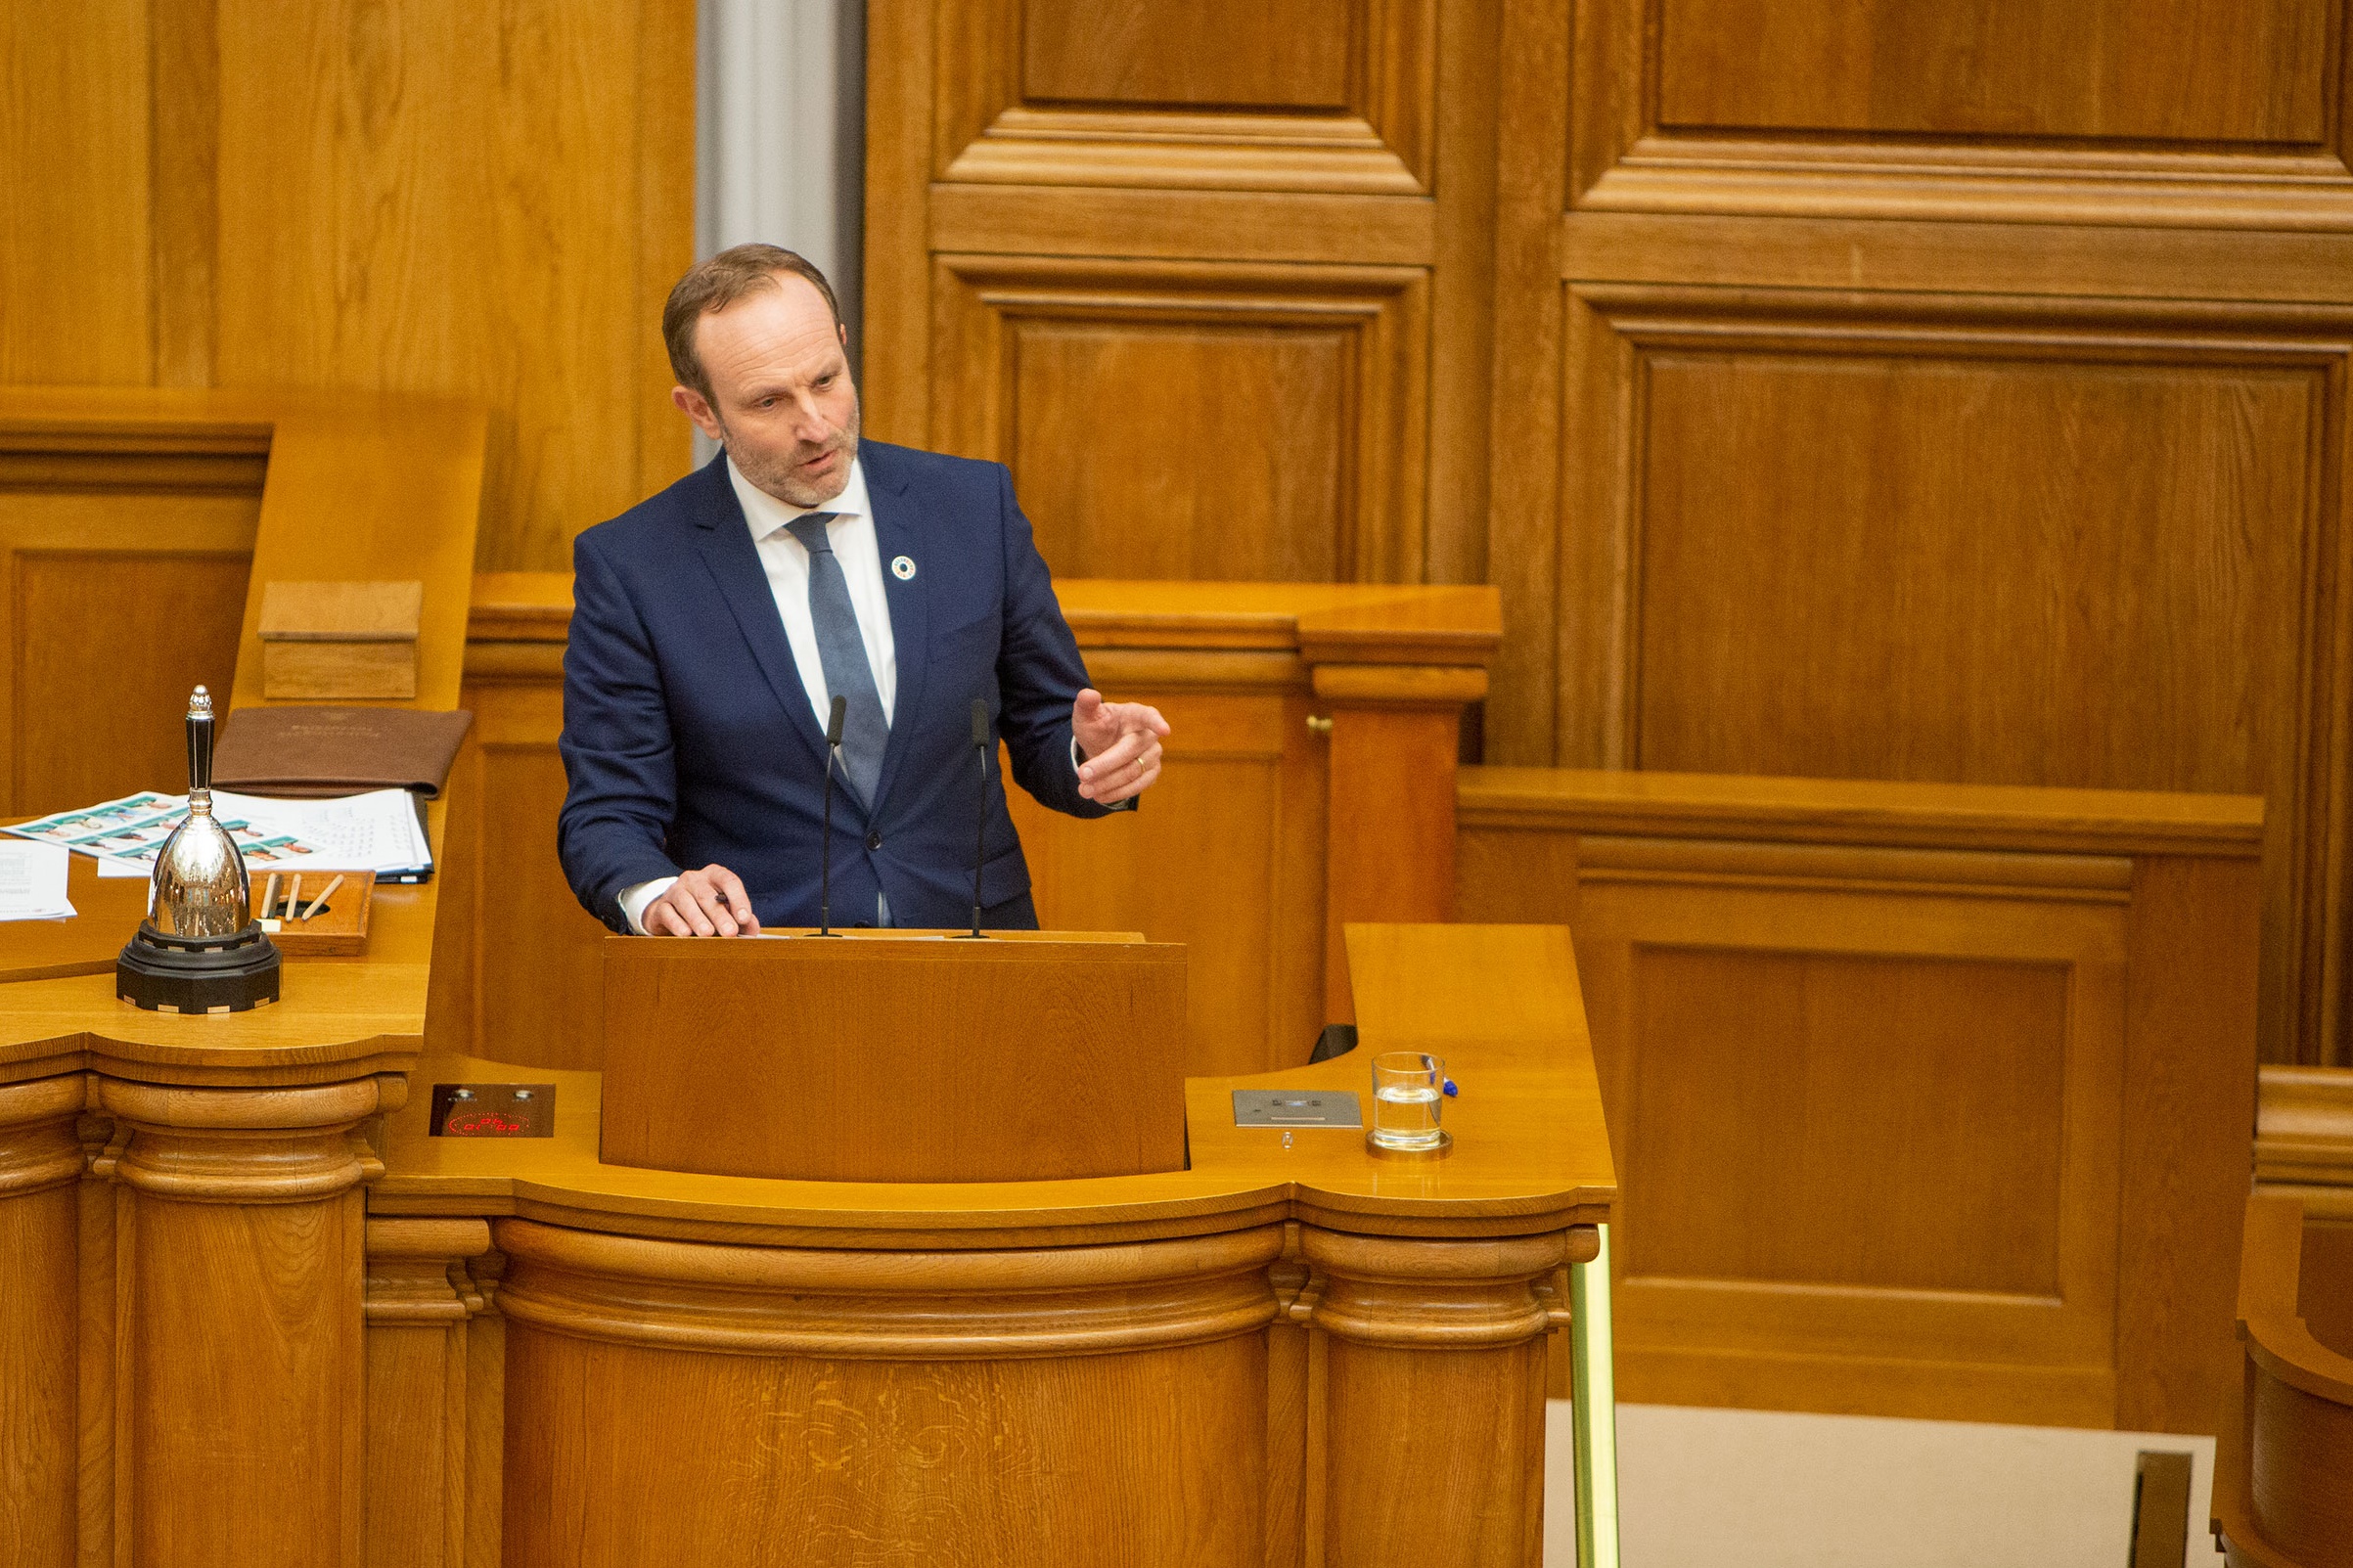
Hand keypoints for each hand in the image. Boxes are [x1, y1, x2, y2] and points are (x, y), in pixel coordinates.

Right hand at [643, 865, 760, 936]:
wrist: (671, 914)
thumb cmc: (705, 911)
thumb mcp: (725, 911)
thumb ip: (741, 919)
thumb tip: (753, 929)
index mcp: (714, 875)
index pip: (729, 881)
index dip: (738, 899)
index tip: (744, 918)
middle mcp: (694, 879)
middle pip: (707, 895)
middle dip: (720, 915)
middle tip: (730, 932)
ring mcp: (675, 890)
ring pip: (686, 902)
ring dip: (698, 919)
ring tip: (707, 933)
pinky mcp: (661, 906)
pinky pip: (668, 913)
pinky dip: (677, 924)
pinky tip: (685, 934)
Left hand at [1071, 689, 1169, 804]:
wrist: (1102, 746)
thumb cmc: (1097, 727)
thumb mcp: (1087, 715)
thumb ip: (1086, 704)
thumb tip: (1088, 694)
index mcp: (1136, 714)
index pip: (1149, 717)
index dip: (1157, 723)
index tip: (1165, 730)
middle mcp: (1149, 735)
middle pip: (1130, 751)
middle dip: (1105, 765)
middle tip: (1081, 775)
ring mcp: (1153, 756)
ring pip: (1133, 772)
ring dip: (1107, 783)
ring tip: (1084, 790)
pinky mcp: (1151, 774)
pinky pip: (1137, 787)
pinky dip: (1116, 793)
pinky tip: (1099, 795)